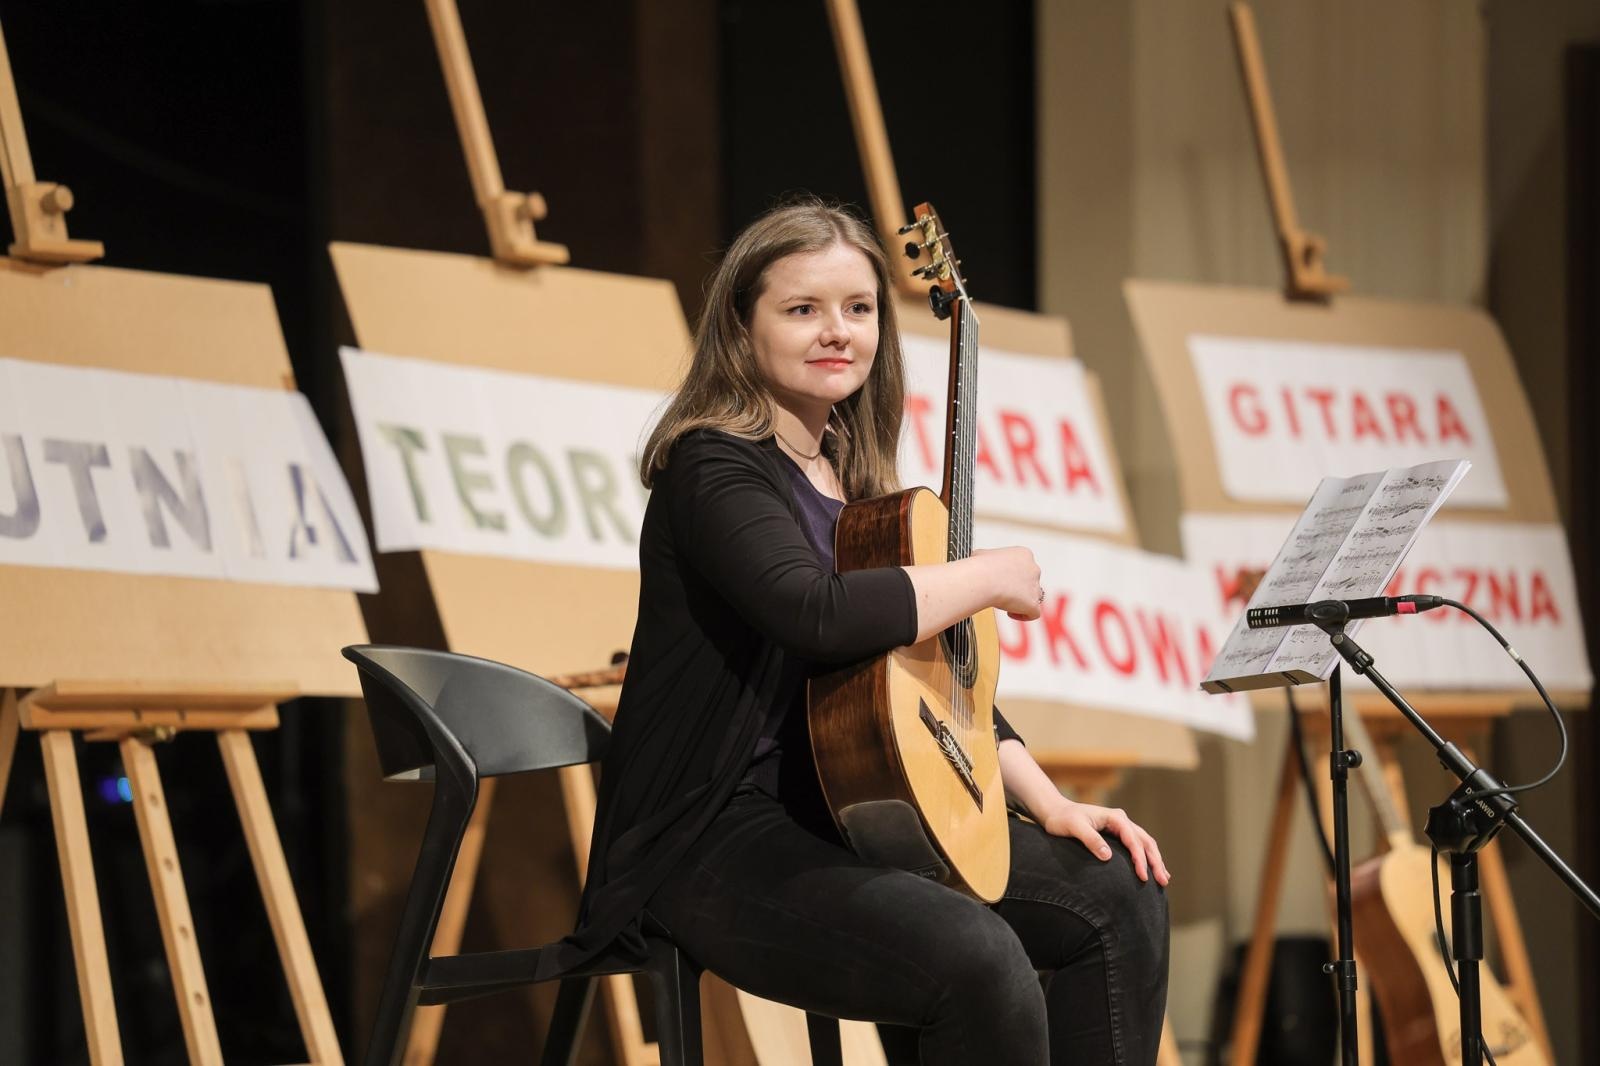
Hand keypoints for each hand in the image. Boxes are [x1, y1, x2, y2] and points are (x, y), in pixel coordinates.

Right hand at [972, 546, 1041, 620]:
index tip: (1000, 581)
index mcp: (1024, 554)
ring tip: (1006, 604)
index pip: (1024, 566)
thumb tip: (979, 559)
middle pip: (1031, 581)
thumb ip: (987, 558)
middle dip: (1018, 588)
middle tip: (1002, 593)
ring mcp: (1035, 587)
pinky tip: (1009, 612)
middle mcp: (1033, 569)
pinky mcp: (1033, 603)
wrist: (982, 579)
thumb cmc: (980, 566)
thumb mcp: (981, 555)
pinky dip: (1022, 615)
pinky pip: (1033, 613)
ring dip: (1021, 601)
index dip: (1013, 575)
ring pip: (1034, 597)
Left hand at [1036, 798, 1169, 885]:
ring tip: (1164, 879)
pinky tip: (1151, 870)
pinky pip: (1137, 846)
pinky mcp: (1117, 834)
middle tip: (1163, 881)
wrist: (1055, 812)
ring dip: (1155, 860)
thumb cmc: (1062, 819)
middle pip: (1145, 841)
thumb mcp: (1074, 827)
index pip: (1133, 840)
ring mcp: (1121, 827)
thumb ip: (1090, 839)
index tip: (1143, 876)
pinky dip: (1146, 857)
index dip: (1140, 859)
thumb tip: (1107, 856)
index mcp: (1115, 818)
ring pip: (1145, 843)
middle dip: (1155, 861)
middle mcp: (1121, 820)